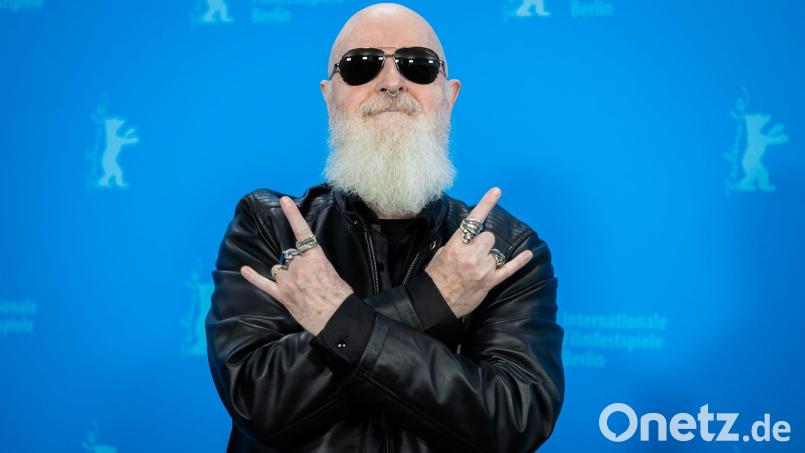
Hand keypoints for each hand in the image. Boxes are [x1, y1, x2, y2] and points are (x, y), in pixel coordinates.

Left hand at [240, 196, 353, 335]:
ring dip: (286, 273)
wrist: (337, 320)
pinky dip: (253, 276)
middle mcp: (299, 266)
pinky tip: (244, 269)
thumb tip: (311, 266)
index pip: (302, 232)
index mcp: (316, 258)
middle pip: (290, 255)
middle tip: (309, 278)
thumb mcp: (334, 274)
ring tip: (299, 286)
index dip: (292, 215)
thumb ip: (318, 265)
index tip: (284, 201)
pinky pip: (265, 284)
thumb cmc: (341, 298)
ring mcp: (289, 281)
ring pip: (279, 268)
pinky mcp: (283, 295)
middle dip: (297, 263)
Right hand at [425, 187, 533, 318]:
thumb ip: (457, 243)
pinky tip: (528, 254)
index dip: (486, 204)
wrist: (436, 303)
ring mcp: (482, 269)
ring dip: (488, 257)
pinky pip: (509, 269)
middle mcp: (471, 256)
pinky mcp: (490, 282)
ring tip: (475, 268)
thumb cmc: (436, 278)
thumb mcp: (441, 254)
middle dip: (483, 243)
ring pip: (495, 252)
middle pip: (489, 237)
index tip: (497, 191)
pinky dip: (519, 262)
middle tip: (472, 254)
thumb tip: (469, 235)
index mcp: (456, 246)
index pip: (474, 220)